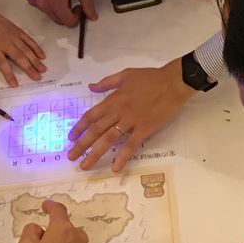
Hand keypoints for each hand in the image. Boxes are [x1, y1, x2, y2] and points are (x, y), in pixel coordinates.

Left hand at [0, 6, 46, 87]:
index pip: (3, 65)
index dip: (10, 75)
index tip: (15, 84)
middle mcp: (6, 44)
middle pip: (20, 58)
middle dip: (29, 69)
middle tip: (38, 78)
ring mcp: (14, 37)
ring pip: (27, 50)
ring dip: (36, 60)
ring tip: (43, 69)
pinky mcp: (18, 32)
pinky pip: (29, 41)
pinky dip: (36, 48)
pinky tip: (42, 55)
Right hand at [29, 0, 96, 26]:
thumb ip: (87, 3)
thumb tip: (92, 15)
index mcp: (57, 4)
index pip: (69, 22)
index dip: (77, 16)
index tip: (79, 7)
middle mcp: (43, 6)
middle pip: (59, 20)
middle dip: (67, 13)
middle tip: (72, 0)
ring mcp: (34, 1)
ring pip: (49, 13)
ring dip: (57, 7)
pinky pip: (40, 5)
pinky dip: (47, 2)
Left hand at [67, 58, 193, 172]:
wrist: (172, 82)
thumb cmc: (150, 77)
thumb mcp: (125, 74)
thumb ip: (106, 82)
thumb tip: (91, 86)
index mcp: (113, 100)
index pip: (91, 116)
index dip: (79, 127)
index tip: (70, 138)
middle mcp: (118, 112)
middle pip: (95, 131)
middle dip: (81, 145)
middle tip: (71, 157)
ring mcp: (131, 122)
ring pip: (109, 140)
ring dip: (95, 154)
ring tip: (85, 166)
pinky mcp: (145, 129)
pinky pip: (131, 145)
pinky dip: (123, 157)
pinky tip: (115, 168)